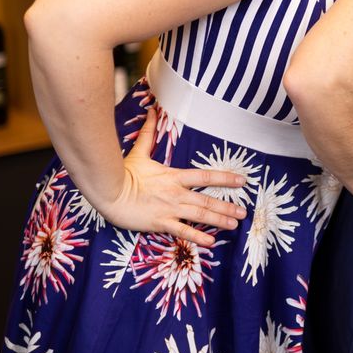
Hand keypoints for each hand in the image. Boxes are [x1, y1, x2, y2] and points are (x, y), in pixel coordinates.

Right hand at [95, 106, 247, 246]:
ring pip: (199, 216)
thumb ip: (149, 132)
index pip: (206, 176)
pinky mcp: (159, 223)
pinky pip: (182, 232)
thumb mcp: (140, 151)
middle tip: (244, 212)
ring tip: (235, 225)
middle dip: (227, 206)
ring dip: (219, 220)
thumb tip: (152, 110)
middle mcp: (176, 193)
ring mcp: (169, 209)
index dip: (226, 178)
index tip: (242, 181)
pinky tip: (211, 242)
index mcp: (174, 176)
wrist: (108, 192)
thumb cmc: (123, 172)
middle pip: (207, 200)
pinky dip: (197, 237)